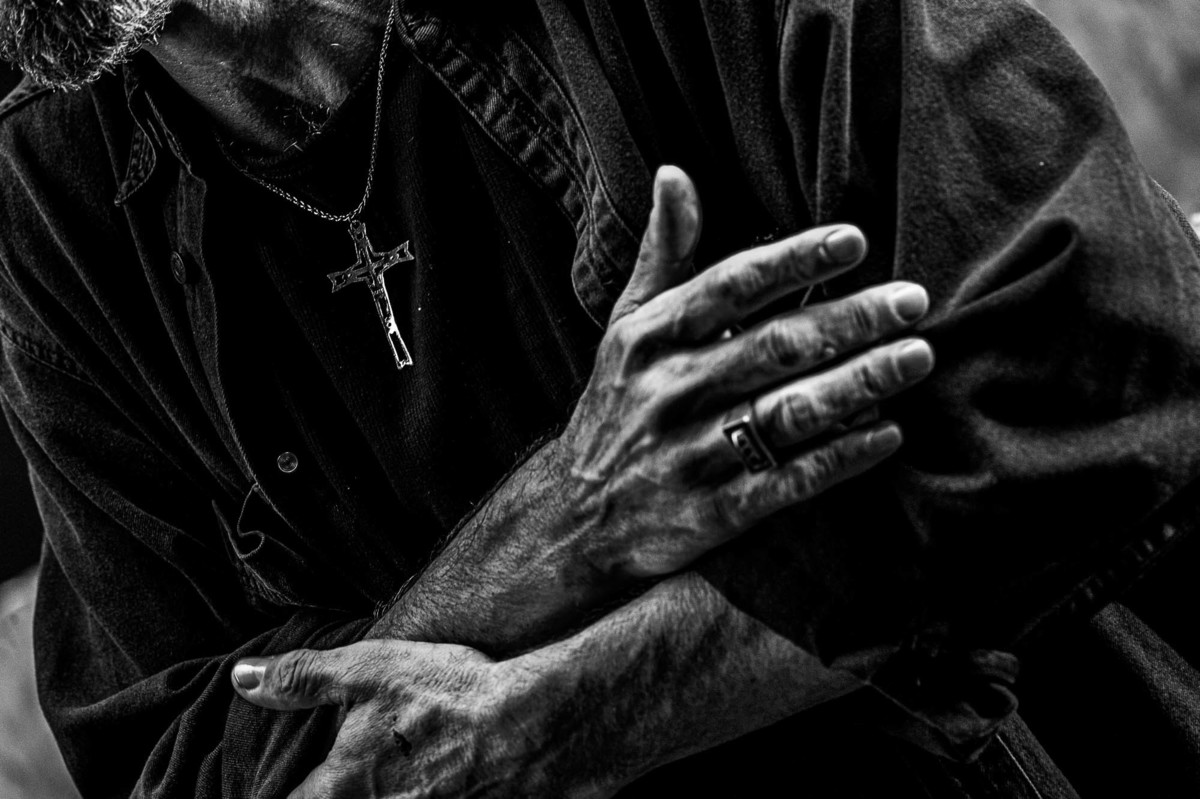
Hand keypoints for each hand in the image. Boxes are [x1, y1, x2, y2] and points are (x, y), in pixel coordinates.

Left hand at [231, 642, 586, 798]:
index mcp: (341, 791)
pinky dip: (426, 797)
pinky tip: (432, 782)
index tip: (278, 783)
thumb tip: (242, 678)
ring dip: (385, 792)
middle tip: (342, 772)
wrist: (535, 729)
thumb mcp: (369, 670)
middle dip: (330, 790)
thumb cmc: (448, 698)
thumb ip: (302, 679)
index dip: (278, 791)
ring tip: (395, 776)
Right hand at [371, 166, 933, 653]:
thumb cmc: (618, 404)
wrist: (577, 518)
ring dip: (856, 385)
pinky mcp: (713, 512)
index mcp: (651, 338)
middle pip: (770, 348)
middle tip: (912, 301)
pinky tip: (887, 435)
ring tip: (915, 358)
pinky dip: (838, 459)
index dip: (793, 262)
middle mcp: (670, 391)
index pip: (730, 288)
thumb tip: (673, 172)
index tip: (854, 241)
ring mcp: (690, 454)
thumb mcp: (626, 327)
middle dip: (846, 321)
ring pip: (785, 414)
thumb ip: (662, 256)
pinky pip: (785, 482)